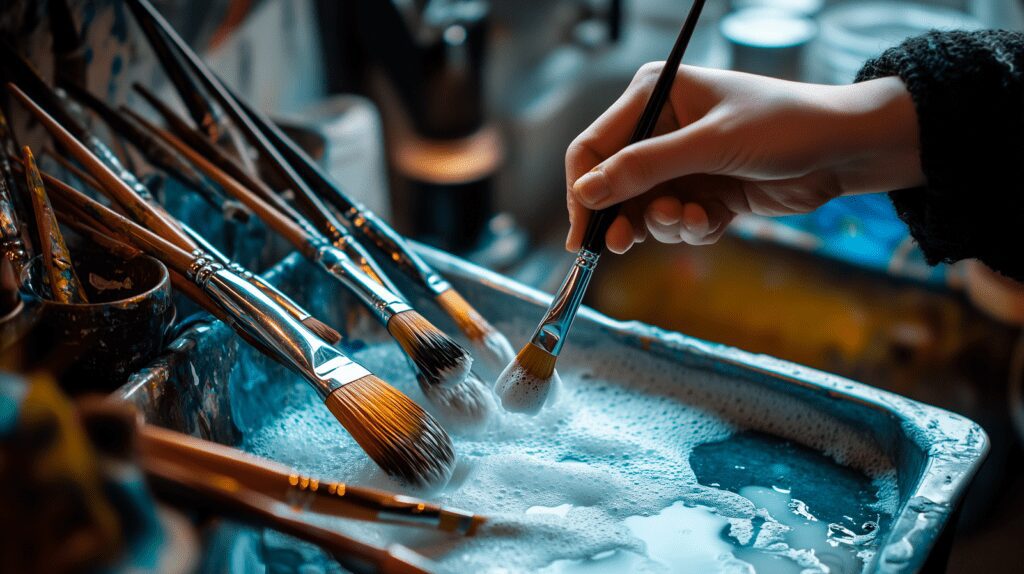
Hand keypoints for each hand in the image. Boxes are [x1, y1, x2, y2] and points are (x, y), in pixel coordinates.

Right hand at [565, 64, 923, 252]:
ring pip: (644, 209)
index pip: (595, 146)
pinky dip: (691, 229)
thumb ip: (645, 168)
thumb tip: (587, 192)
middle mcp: (662, 128)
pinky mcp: (704, 192)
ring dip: (664, 224)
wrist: (845, 150)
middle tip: (620, 245)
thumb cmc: (784, 127)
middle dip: (622, 215)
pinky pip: (677, 222)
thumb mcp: (711, 145)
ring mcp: (683, 162)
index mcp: (654, 95)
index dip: (584, 190)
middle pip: (614, 184)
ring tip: (693, 219)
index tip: (583, 232)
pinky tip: (714, 221)